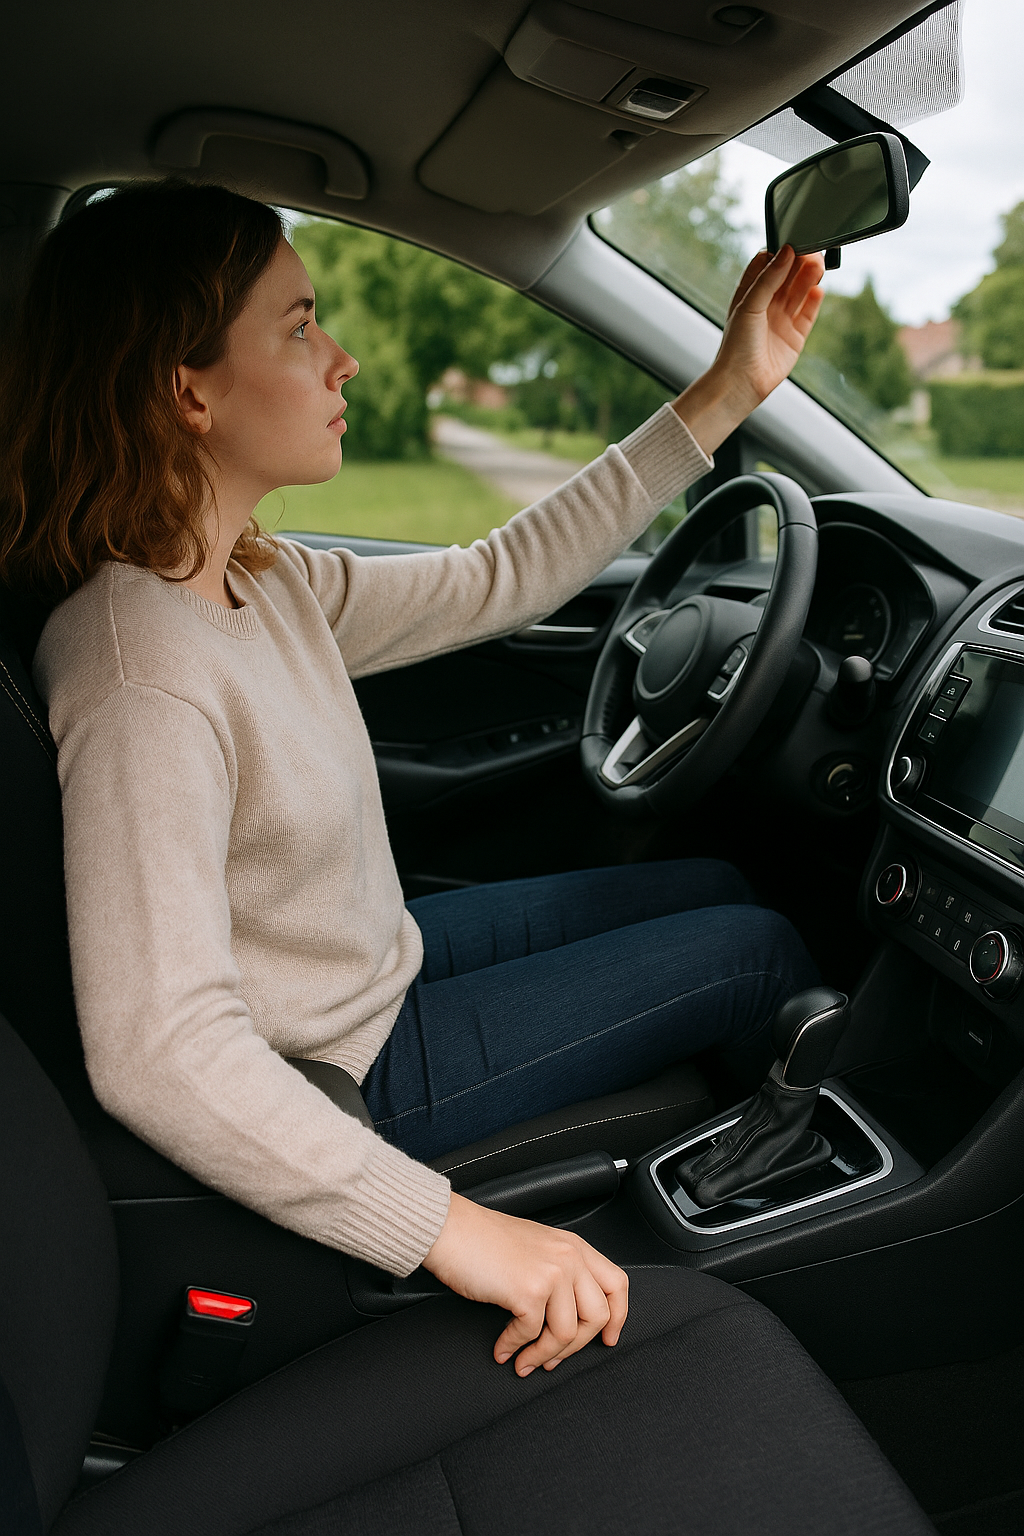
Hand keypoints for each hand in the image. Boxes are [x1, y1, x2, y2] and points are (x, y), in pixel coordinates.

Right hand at [423, 1191, 628, 1375]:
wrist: (451, 1229)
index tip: (608, 1338)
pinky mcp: (529, 1290)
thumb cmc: (483, 1239)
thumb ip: (559, 1270)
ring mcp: (552, 1273)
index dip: (618, 1317)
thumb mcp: (535, 1247)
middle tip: (554, 1359)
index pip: (616, 1284)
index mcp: (574, 1246)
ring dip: (544, 1355)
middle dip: (576, 1347)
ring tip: (525, 1360)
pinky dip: (515, 1347)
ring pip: (568, 1332)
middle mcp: (569, 1257)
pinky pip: (532, 1334)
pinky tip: (503, 1348)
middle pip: (598, 1315)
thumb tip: (567, 1313)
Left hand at [673, 245, 824, 455]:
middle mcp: (766, 305)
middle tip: (814, 249)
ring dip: (809, 277)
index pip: (767, 264)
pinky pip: (808, 313)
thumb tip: (787, 251)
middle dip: (800, 261)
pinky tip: (818, 288)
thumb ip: (769, 278)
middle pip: (788, 275)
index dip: (781, 252)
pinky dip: (814, 300)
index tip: (794, 241)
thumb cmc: (736, 346)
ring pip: (800, 291)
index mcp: (749, 293)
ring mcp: (781, 320)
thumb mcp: (749, 304)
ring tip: (819, 264)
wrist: (741, 383)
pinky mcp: (795, 337)